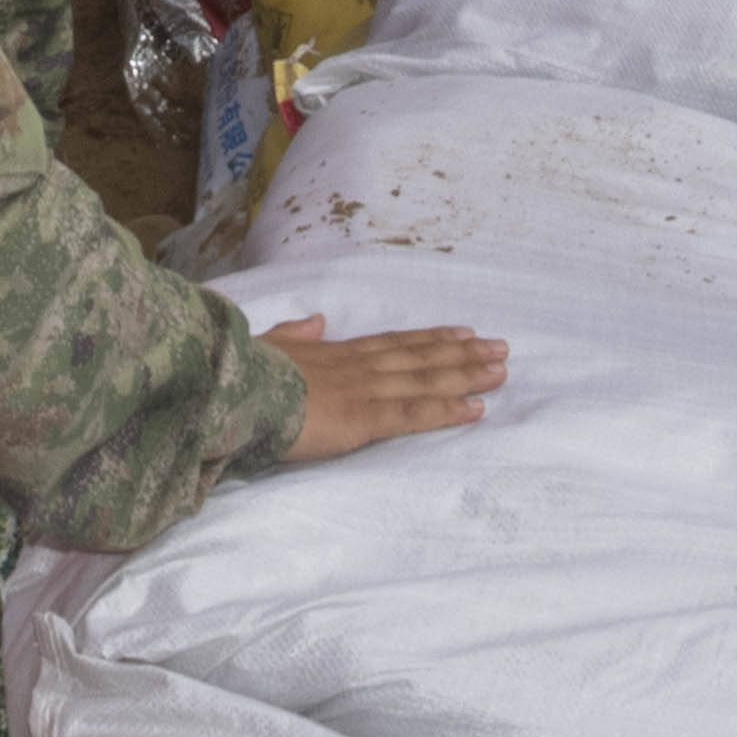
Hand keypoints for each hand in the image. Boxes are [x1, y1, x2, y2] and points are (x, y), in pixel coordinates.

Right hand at [258, 310, 510, 462]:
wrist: (234, 389)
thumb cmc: (244, 372)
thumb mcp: (270, 345)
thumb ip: (296, 335)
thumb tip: (317, 320)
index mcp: (335, 353)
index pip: (393, 344)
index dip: (430, 339)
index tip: (463, 333)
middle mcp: (358, 366)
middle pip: (420, 357)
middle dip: (462, 353)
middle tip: (501, 347)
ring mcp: (365, 389)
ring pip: (426, 379)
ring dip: (466, 375)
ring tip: (501, 369)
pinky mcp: (364, 417)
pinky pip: (414, 413)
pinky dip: (448, 410)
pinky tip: (476, 408)